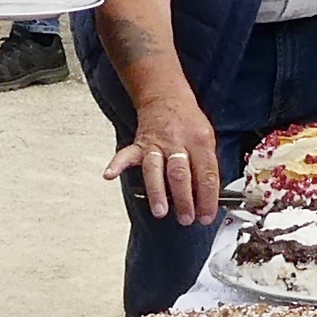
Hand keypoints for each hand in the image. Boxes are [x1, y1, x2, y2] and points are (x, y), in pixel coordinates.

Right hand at [105, 80, 224, 224]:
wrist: (166, 97)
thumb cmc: (189, 122)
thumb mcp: (208, 139)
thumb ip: (206, 166)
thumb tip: (207, 199)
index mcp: (199, 142)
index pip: (206, 174)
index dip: (208, 198)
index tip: (206, 217)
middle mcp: (177, 143)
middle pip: (180, 173)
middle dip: (184, 199)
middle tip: (187, 218)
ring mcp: (156, 144)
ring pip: (156, 169)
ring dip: (157, 191)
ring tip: (160, 211)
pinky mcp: (139, 144)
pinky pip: (127, 154)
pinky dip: (117, 165)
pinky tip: (109, 175)